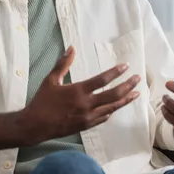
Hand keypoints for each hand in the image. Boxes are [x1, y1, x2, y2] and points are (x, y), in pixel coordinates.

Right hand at [22, 46, 140, 142]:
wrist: (36, 125)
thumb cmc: (42, 101)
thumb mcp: (50, 80)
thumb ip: (62, 64)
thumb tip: (71, 48)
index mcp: (78, 91)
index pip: (102, 80)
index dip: (115, 73)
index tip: (125, 66)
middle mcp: (87, 104)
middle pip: (113, 94)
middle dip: (127, 86)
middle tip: (137, 79)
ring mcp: (88, 116)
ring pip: (112, 107)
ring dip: (125, 100)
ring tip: (135, 94)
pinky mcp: (86, 125)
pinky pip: (104, 118)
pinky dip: (111, 110)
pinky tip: (116, 107)